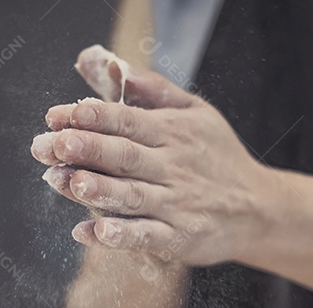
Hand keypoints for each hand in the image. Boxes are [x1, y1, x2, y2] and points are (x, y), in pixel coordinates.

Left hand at [31, 45, 275, 266]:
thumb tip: (112, 65)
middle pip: (125, 155)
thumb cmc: (218, 157)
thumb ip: (152, 89)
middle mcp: (174, 167)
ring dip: (100, 190)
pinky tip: (94, 232)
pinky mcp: (180, 238)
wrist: (259, 208)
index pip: (127, 120)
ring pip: (133, 196)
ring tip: (70, 181)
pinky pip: (147, 236)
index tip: (56, 116)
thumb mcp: (196, 112)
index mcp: (173, 132)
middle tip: (53, 144)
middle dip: (88, 149)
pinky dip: (121, 236)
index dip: (91, 117)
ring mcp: (177, 204)